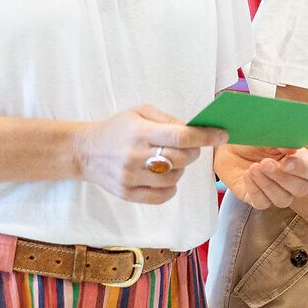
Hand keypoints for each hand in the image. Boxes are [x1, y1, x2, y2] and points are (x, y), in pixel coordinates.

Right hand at [72, 105, 226, 204]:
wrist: (85, 151)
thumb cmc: (117, 128)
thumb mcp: (140, 111)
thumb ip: (168, 119)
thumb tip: (194, 130)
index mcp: (140, 132)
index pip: (180, 136)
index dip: (205, 136)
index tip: (222, 135)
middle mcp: (136, 156)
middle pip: (181, 158)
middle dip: (192, 151)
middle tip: (187, 146)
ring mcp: (131, 178)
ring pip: (175, 178)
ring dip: (180, 168)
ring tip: (169, 159)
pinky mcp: (128, 194)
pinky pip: (163, 195)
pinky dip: (170, 186)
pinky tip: (163, 175)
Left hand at [218, 145, 307, 209]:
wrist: (230, 147)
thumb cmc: (254, 139)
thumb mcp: (267, 135)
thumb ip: (280, 141)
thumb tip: (292, 150)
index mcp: (300, 161)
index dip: (301, 169)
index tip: (285, 162)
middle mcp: (292, 180)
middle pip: (301, 189)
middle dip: (283, 177)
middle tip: (265, 163)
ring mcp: (276, 192)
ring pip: (283, 200)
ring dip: (268, 184)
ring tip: (253, 168)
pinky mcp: (258, 199)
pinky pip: (262, 203)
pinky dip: (255, 189)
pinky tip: (247, 175)